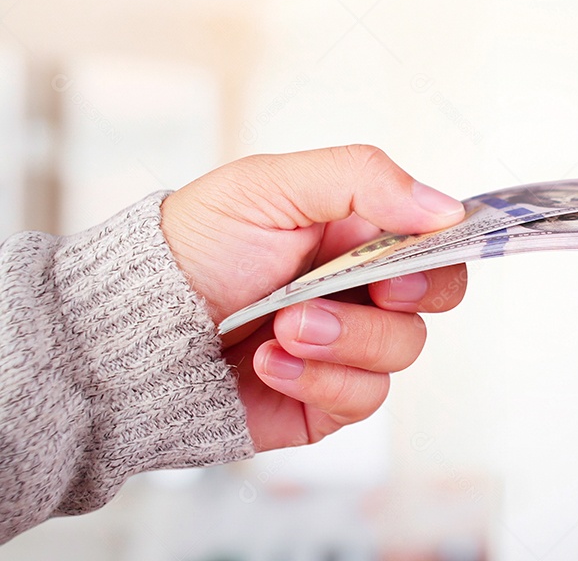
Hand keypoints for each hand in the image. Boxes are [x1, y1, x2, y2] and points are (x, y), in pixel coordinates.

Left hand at [160, 145, 467, 450]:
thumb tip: (445, 208)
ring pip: (403, 350)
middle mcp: (362, 287)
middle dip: (404, 295)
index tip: (412, 258)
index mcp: (358, 231)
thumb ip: (363, 179)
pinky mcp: (329, 399)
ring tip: (284, 326)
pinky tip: (269, 363)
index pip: (437, 239)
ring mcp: (349, 345)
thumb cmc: (194, 246)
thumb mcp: (270, 186)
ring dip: (345, 338)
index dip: (441, 250)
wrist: (131, 333)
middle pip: (437, 295)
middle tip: (370, 290)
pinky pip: (364, 398)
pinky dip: (318, 381)